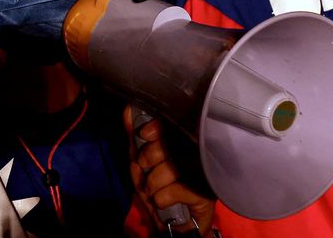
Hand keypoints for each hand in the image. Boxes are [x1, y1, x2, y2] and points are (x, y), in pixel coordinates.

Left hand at [126, 113, 216, 235]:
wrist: (176, 221)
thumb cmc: (160, 187)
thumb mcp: (141, 163)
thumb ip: (135, 139)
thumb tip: (127, 112)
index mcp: (183, 141)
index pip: (172, 125)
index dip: (156, 128)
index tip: (146, 134)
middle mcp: (197, 154)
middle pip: (167, 146)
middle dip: (148, 158)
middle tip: (146, 167)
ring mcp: (202, 173)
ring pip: (168, 170)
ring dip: (153, 183)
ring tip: (155, 188)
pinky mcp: (205, 194)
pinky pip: (172, 191)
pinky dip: (161, 198)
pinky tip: (165, 200)